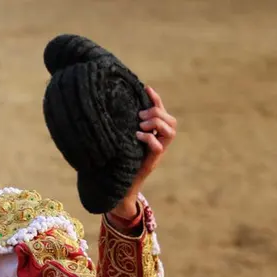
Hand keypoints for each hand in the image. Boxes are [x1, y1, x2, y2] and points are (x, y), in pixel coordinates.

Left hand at [110, 85, 176, 218]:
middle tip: (140, 116)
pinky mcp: (151, 162)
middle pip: (171, 121)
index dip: (156, 100)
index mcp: (153, 135)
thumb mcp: (119, 141)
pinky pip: (158, 147)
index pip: (162, 113)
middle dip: (157, 113)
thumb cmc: (116, 163)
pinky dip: (150, 139)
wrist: (118, 188)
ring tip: (141, 125)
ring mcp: (157, 153)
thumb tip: (105, 107)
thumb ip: (120, 127)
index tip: (146, 88)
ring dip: (157, 124)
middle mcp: (159, 143)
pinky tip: (138, 136)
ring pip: (170, 131)